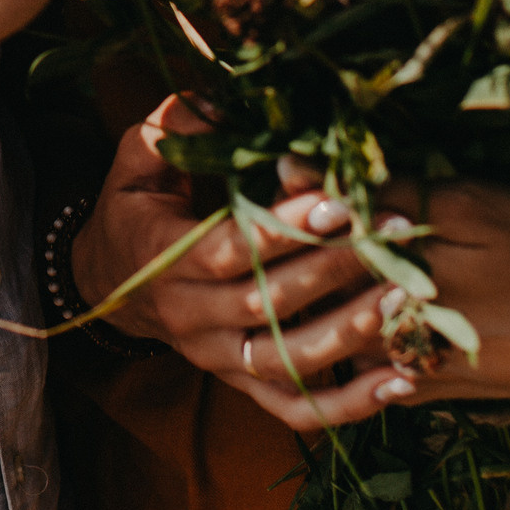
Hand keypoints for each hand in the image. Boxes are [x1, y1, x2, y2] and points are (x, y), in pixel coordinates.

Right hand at [71, 98, 411, 430]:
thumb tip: (222, 100)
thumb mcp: (137, 158)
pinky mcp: (239, 382)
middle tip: (391, 233)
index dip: (284, 231)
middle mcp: (189, 317)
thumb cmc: (133, 209)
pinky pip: (294, 408)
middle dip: (335, 266)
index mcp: (161, 258)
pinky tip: (401, 383)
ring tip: (402, 296)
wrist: (107, 283)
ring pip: (286, 361)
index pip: (229, 250)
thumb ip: (176, 127)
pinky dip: (348, 405)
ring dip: (349, 333)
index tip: (337, 203)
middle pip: (268, 303)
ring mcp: (216, 358)